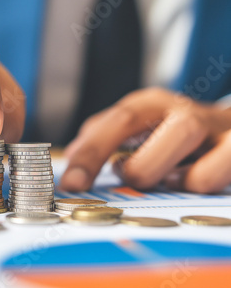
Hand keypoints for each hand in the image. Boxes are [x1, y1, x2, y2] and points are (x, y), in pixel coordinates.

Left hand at [60, 88, 230, 192]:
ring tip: (162, 181)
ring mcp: (218, 129)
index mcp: (153, 104)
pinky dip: (198, 182)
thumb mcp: (139, 129)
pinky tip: (189, 183)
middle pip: (153, 128)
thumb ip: (102, 139)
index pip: (117, 120)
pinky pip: (216, 173)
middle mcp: (184, 110)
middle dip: (131, 167)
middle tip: (130, 178)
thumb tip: (72, 163)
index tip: (71, 184)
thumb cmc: (174, 136)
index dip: (90, 153)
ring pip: (185, 140)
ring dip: (166, 175)